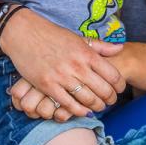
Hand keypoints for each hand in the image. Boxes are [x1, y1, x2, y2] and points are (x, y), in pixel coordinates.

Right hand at [11, 43, 135, 121]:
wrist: (25, 34)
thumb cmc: (54, 35)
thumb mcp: (79, 38)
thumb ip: (100, 46)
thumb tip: (120, 48)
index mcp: (86, 53)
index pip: (112, 74)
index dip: (120, 85)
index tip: (120, 88)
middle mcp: (77, 66)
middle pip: (103, 90)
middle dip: (111, 98)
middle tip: (112, 101)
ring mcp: (62, 77)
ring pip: (87, 99)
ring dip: (97, 106)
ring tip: (99, 106)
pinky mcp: (48, 86)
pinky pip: (68, 104)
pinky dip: (78, 110)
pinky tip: (83, 110)